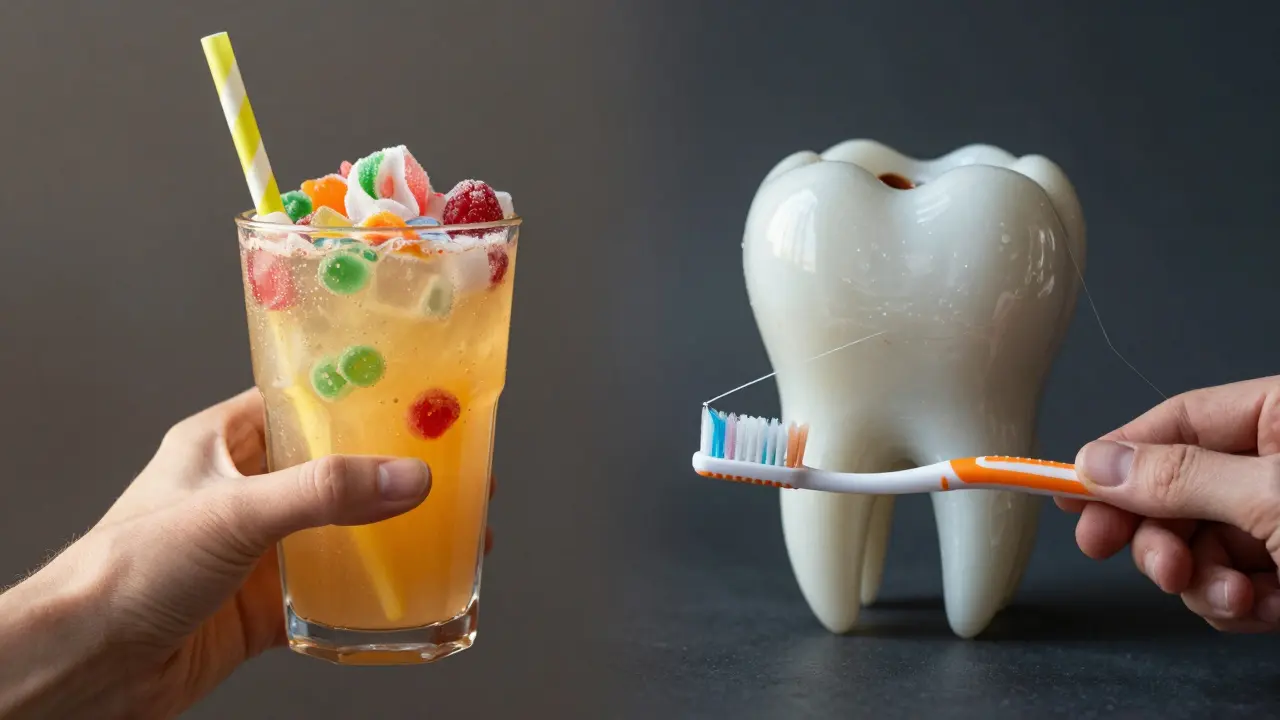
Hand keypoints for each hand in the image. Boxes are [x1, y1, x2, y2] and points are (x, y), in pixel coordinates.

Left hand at [0, 389, 494, 718]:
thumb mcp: (234, 511)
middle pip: (334, 468)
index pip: (302, 401)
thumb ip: (324, 493)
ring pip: (339, 533)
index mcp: (224, 443)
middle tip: (453, 467)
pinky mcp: (261, 604)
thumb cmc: (124, 571)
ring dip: (391, 535)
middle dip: (392, 470)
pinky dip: (369, 596)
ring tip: (452, 530)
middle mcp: (244, 491)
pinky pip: (329, 594)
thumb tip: (406, 477)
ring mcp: (255, 550)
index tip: (417, 397)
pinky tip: (407, 596)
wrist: (86, 666)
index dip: (359, 396)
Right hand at [1056, 375, 1279, 631]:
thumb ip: (1182, 478)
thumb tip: (1097, 462)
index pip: (1180, 421)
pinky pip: (1234, 583)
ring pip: (1202, 546)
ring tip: (1233, 598)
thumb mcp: (1273, 500)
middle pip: (1180, 490)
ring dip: (1203, 583)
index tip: (1070, 495)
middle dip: (1163, 538)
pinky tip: (1264, 611)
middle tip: (1144, 562)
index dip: (1120, 458)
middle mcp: (1279, 462)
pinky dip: (1238, 606)